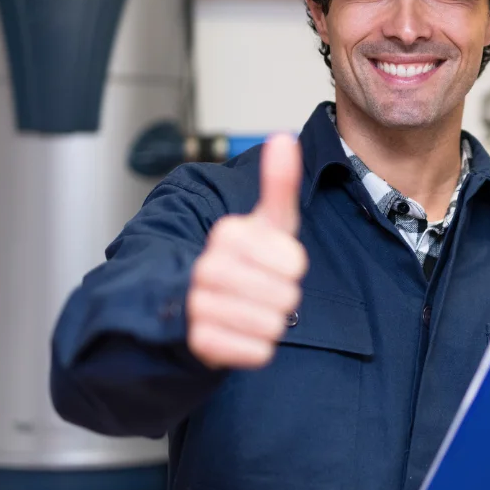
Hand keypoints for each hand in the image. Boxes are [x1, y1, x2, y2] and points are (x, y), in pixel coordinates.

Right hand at [187, 133, 307, 368]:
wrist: (195, 304)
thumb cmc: (245, 260)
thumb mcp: (266, 221)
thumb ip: (278, 182)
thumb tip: (283, 137)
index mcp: (227, 235)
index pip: (295, 262)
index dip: (291, 267)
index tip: (270, 263)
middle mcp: (207, 267)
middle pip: (287, 296)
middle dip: (281, 297)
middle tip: (259, 290)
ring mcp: (199, 305)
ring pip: (273, 326)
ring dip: (269, 323)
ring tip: (248, 310)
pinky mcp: (199, 343)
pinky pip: (258, 352)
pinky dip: (256, 349)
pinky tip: (238, 333)